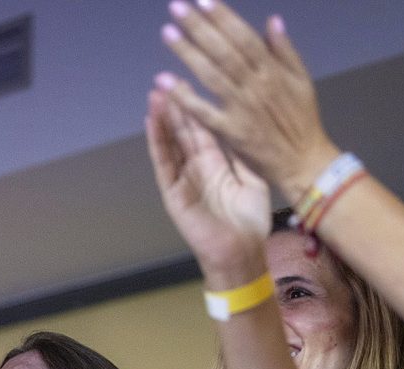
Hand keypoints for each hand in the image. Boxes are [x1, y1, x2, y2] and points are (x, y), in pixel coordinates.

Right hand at [145, 88, 271, 270]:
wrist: (241, 253)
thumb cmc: (250, 222)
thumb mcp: (253, 181)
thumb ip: (242, 156)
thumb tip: (238, 128)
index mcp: (216, 164)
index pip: (203, 130)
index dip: (196, 108)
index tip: (190, 82)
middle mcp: (196, 169)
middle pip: (183, 132)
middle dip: (175, 107)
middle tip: (166, 79)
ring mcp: (183, 180)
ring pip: (169, 144)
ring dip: (162, 119)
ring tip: (156, 93)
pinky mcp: (173, 193)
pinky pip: (163, 164)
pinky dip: (156, 143)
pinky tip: (151, 122)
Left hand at [158, 2, 338, 202]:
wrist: (304, 161)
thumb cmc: (303, 121)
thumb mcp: (302, 80)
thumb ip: (285, 50)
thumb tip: (272, 20)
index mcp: (272, 70)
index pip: (244, 37)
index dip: (223, 17)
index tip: (204, 0)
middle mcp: (255, 85)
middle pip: (223, 51)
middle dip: (200, 28)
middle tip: (177, 8)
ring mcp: (242, 108)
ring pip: (211, 75)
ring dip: (188, 54)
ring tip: (168, 34)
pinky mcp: (231, 131)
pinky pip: (204, 112)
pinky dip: (185, 97)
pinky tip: (166, 81)